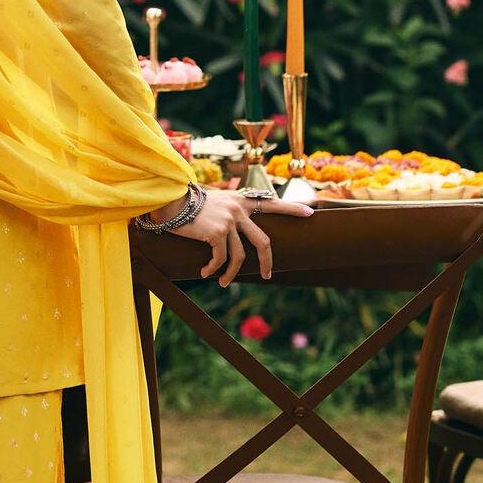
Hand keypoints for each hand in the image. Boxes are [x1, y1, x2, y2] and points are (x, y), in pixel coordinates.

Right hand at [149, 188, 315, 287]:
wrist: (170, 199)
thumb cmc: (187, 203)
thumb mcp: (214, 202)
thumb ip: (228, 211)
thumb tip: (232, 231)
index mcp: (240, 201)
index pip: (271, 202)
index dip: (292, 208)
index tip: (311, 211)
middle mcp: (238, 209)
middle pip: (263, 241)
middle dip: (267, 261)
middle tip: (266, 275)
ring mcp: (229, 221)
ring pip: (240, 256)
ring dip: (231, 273)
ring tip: (223, 282)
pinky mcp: (217, 232)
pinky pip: (220, 258)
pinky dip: (214, 269)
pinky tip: (206, 272)